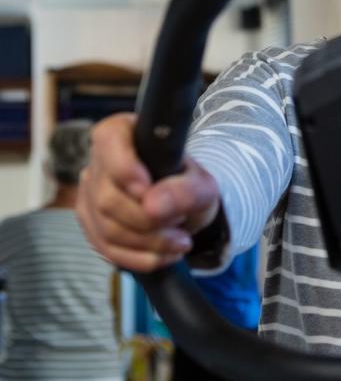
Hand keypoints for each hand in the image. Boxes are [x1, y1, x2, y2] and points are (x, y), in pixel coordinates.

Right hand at [76, 113, 220, 271]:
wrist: (183, 205)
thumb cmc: (188, 184)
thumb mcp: (201, 184)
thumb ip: (185, 190)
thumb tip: (154, 206)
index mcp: (123, 133)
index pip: (109, 139)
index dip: (124, 167)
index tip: (147, 188)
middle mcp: (98, 162)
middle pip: (107, 199)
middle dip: (148, 220)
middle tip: (181, 221)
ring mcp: (88, 194)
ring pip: (106, 229)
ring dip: (149, 242)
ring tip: (181, 241)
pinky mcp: (89, 223)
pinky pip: (106, 249)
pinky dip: (140, 258)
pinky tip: (166, 255)